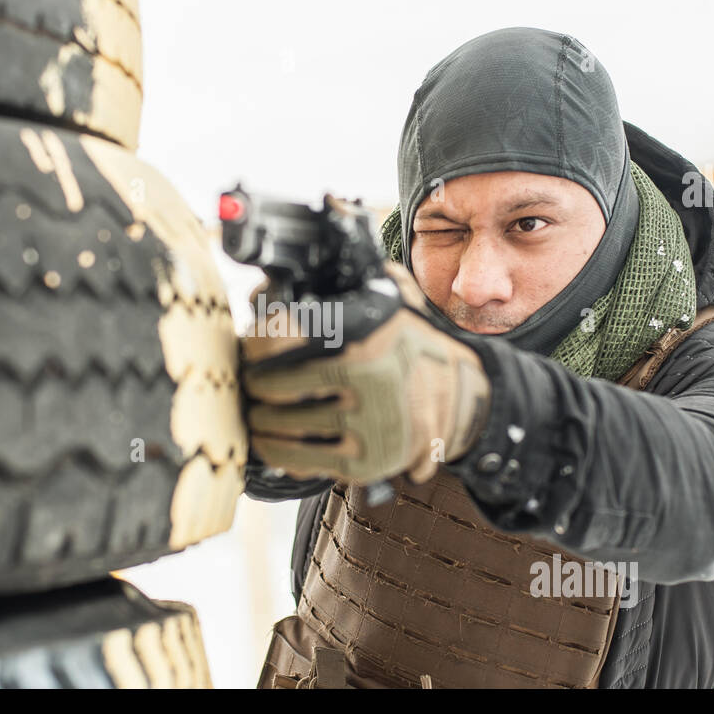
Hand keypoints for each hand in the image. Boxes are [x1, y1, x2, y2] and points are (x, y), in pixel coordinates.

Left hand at [241, 263, 489, 484]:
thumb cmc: (414, 345)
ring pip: (285, 423)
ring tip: (255, 413)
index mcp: (366, 330)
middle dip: (254, 383)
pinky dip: (276, 451)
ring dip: (260, 419)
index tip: (250, 348)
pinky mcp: (368, 460)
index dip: (256, 342)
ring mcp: (369, 420)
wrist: (464, 397)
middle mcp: (367, 374)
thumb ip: (355, 274)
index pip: (283, 332)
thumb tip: (307, 254)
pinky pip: (303, 458)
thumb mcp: (394, 298)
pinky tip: (267, 441)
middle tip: (248, 383)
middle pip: (276, 382)